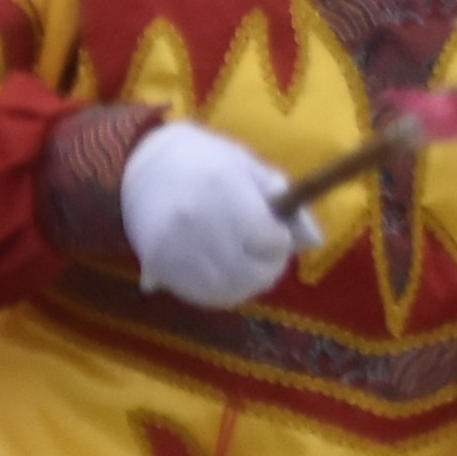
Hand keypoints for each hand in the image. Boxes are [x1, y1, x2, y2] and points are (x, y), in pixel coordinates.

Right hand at [117, 121, 308, 306]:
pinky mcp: (156, 263)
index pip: (269, 240)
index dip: (280, 243)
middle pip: (249, 271)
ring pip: (226, 290)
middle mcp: (197, 219)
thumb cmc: (205, 161)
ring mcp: (174, 244)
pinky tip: (223, 275)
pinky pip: (198, 294)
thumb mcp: (249, 166)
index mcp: (224, 187)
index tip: (278, 236)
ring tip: (246, 266)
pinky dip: (217, 292)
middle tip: (267, 257)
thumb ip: (285, 199)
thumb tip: (315, 241)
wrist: (140, 163)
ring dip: (245, 284)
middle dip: (268, 268)